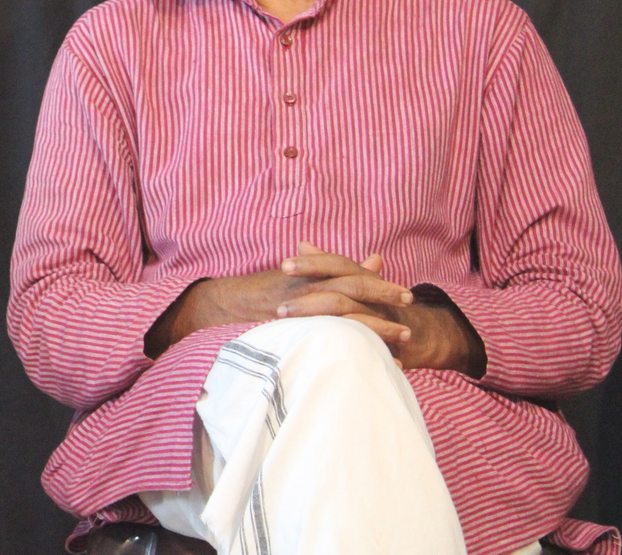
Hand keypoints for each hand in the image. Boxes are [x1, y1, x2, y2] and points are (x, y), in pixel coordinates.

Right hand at [148, 243, 483, 373]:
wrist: (212, 310)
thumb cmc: (254, 297)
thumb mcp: (295, 278)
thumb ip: (334, 268)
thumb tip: (374, 258)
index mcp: (304, 274)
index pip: (346, 272)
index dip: (376, 282)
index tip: (402, 293)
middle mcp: (300, 287)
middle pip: (350, 288)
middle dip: (381, 299)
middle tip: (409, 311)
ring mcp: (293, 309)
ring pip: (341, 316)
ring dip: (374, 329)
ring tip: (401, 343)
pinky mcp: (287, 331)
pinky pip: (324, 340)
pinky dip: (350, 352)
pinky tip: (371, 363)